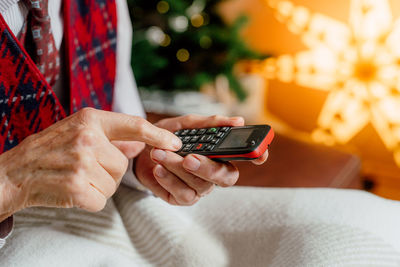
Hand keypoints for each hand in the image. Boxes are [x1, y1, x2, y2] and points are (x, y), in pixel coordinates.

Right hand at [0, 108, 181, 220]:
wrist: (13, 172)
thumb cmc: (48, 151)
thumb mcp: (78, 132)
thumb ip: (112, 138)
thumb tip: (140, 145)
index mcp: (91, 119)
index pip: (135, 125)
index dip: (158, 136)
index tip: (176, 143)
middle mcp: (88, 137)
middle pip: (123, 165)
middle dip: (109, 173)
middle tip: (84, 169)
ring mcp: (81, 161)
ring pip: (113, 184)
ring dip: (98, 187)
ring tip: (75, 178)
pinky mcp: (76, 186)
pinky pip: (100, 200)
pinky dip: (89, 201)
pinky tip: (71, 191)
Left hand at [135, 115, 268, 205]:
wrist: (140, 150)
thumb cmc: (167, 137)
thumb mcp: (186, 125)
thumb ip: (209, 123)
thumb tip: (238, 121)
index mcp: (220, 154)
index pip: (245, 157)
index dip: (257, 156)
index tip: (261, 154)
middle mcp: (214, 172)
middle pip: (226, 178)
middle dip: (207, 168)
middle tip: (189, 157)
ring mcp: (200, 187)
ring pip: (202, 186)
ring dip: (178, 169)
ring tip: (159, 153)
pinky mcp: (183, 198)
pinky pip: (184, 195)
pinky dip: (169, 181)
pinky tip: (158, 168)